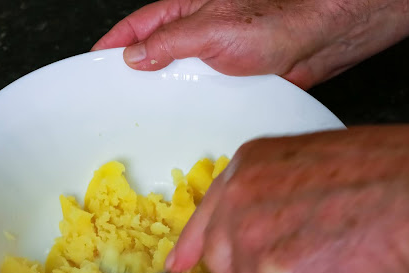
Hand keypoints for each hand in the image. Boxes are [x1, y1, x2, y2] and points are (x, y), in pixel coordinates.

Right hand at [93, 0, 408, 88]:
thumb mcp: (211, 29)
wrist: (319, 42)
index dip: (110, 47)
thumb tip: (134, 56)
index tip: (90, 68)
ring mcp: (208, 59)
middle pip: (149, 56)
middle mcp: (192, 34)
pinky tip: (177, 123)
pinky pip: (197, 97)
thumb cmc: (274, 23)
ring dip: (158, 97)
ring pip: (173, 80)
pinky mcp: (226, 81)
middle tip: (111, 103)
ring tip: (139, 119)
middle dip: (130, 77)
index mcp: (181, 12)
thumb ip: (169, 41)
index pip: (134, 30)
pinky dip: (185, 109)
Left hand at [165, 120, 408, 272]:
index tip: (176, 265)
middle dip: (252, 263)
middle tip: (300, 252)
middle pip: (223, 259)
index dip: (192, 245)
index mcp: (245, 171)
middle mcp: (238, 211)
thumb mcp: (305, 158)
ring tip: (331, 253)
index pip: (204, 219)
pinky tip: (341, 270)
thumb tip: (245, 223)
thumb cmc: (383, 168)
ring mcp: (255, 253)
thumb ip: (264, 191)